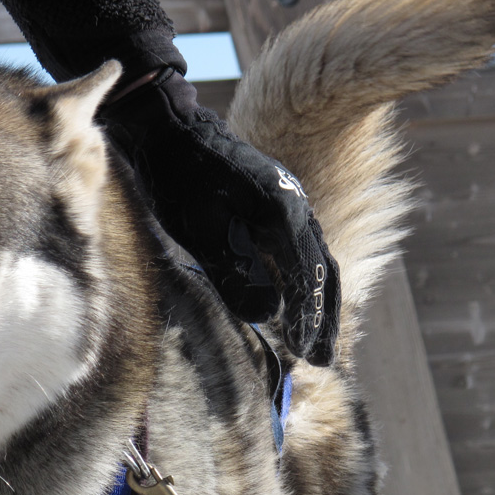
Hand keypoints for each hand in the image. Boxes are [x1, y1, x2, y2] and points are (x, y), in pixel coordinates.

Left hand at [102, 68, 339, 365]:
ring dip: (320, 308)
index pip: (306, 276)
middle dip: (324, 320)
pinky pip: (304, 254)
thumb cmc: (180, 181)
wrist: (171, 133)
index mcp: (283, 212)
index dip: (306, 317)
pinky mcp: (279, 209)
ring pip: (318, 264)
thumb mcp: (201, 231)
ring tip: (319, 348)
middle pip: (323, 273)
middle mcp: (297, 207)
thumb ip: (235, 272)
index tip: (302, 352)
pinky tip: (300, 308)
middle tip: (324, 362)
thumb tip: (268, 316)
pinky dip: (307, 286)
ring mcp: (292, 206)